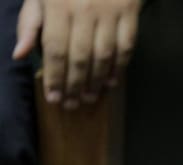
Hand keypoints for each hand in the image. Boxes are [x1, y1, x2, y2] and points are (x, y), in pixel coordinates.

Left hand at [12, 0, 141, 108]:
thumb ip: (30, 23)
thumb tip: (20, 54)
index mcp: (57, 6)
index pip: (54, 49)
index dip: (53, 76)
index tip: (53, 97)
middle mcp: (83, 11)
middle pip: (80, 57)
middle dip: (75, 85)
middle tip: (72, 105)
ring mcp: (108, 13)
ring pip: (103, 56)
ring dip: (97, 81)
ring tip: (90, 98)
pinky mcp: (129, 13)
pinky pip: (126, 46)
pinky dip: (120, 67)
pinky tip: (112, 82)